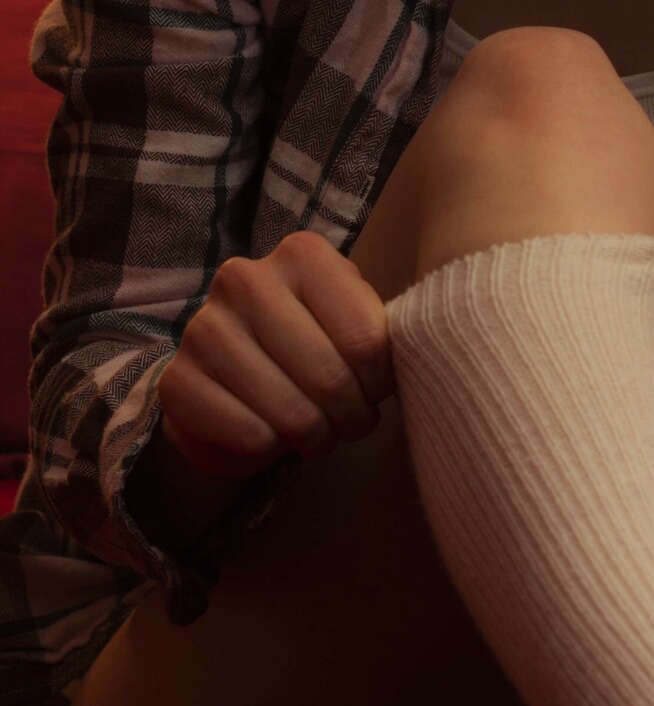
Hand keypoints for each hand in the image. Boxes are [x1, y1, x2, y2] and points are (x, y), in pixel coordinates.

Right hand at [156, 232, 394, 478]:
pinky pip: (250, 436)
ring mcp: (204, 328)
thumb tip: (423, 351)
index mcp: (301, 254)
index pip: (366, 339)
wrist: (233, 379)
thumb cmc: (313, 346)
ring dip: (316, 438)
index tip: (375, 392)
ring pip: (292, 412)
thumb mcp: (353, 323)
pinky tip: (270, 434)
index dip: (380, 383)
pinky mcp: (177, 381)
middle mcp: (245, 279)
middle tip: (350, 424)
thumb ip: (382, 332)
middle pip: (330, 377)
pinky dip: (271, 450)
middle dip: (351, 417)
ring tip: (316, 431)